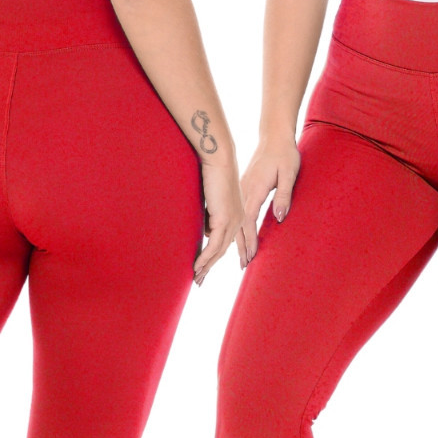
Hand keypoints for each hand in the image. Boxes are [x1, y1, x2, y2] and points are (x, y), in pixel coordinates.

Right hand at [194, 161, 244, 285]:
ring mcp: (232, 220)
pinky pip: (213, 244)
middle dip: (211, 267)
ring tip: (197, 278)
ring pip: (219, 250)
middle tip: (200, 280)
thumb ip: (214, 215)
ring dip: (206, 265)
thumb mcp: (217, 196)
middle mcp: (238, 219)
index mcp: (240, 214)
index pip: (232, 241)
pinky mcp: (223, 218)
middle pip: (224, 250)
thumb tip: (208, 231)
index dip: (222, 258)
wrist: (220, 157)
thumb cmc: (218, 171)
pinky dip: (205, 257)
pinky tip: (197, 266)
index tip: (213, 268)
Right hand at [235, 136, 300, 266]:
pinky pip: (237, 212)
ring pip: (236, 219)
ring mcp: (242, 189)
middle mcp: (244, 191)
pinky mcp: (243, 187)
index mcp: (255, 189)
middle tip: (243, 265)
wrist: (273, 135)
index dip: (250, 240)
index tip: (251, 257)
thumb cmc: (284, 153)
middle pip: (239, 224)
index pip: (250, 221)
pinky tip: (236, 235)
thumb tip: (279, 217)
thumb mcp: (289, 172)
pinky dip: (236, 227)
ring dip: (237, 239)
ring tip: (240, 256)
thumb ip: (284, 195)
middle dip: (241, 246)